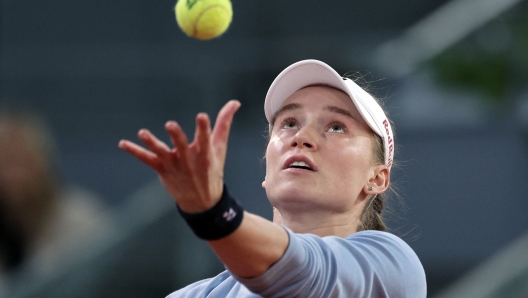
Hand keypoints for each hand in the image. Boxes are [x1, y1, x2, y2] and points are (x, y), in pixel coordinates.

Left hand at [118, 100, 240, 212]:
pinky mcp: (162, 169)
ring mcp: (174, 165)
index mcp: (205, 154)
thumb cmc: (212, 168)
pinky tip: (122, 143)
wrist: (202, 200)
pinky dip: (134, 151)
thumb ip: (224, 123)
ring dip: (152, 143)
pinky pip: (146, 159)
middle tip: (170, 125)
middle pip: (181, 146)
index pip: (205, 139)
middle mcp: (189, 160)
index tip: (201, 116)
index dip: (203, 128)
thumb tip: (235, 102)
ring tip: (142, 133)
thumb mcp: (220, 147)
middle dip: (176, 136)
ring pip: (161, 153)